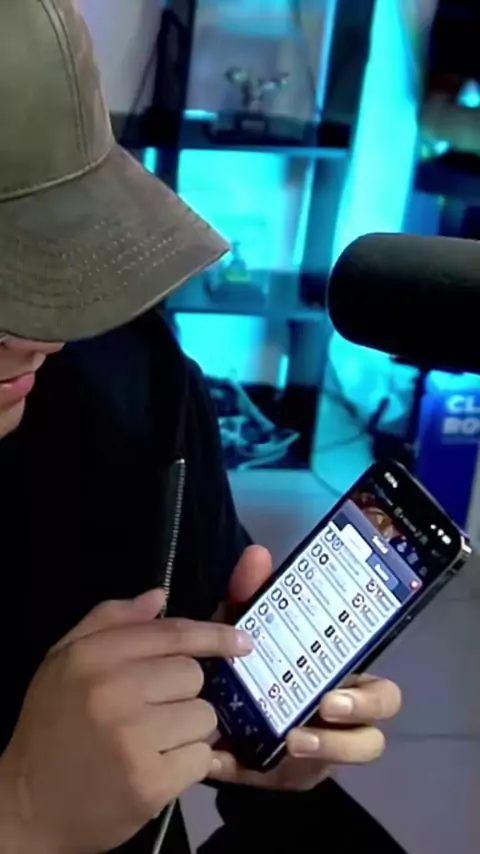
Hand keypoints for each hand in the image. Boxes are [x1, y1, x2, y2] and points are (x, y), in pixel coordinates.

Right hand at [0, 591, 251, 853]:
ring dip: (189, 730)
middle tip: (157, 710)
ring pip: (203, 716)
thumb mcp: (65, 661)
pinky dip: (188, 765)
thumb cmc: (50, 727)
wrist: (26, 807)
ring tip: (156, 741)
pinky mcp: (150, 782)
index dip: (214, 635)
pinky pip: (200, 758)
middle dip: (185, 692)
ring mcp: (132, 737)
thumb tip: (159, 597)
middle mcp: (113, 690)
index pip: (172, 634)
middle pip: (194, 674)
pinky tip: (159, 767)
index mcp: (93, 655)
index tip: (242, 641)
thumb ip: (111, 621)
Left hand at [210, 547, 401, 790]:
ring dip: (318, 751)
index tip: (334, 690)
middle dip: (351, 730)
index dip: (371, 698)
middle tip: (321, 710)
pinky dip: (246, 767)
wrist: (202, 697)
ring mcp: (310, 754)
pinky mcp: (277, 776)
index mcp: (338, 683)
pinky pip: (273, 779)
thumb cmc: (244, 656)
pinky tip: (222, 754)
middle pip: (372, 736)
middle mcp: (334, 723)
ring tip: (286, 741)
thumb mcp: (244, 623)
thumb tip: (258, 554)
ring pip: (334, 765)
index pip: (381, 694)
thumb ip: (251, 591)